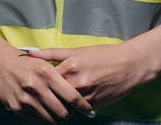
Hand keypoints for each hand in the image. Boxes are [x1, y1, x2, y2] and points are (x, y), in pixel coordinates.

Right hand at [0, 47, 93, 122]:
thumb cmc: (23, 62)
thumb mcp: (44, 62)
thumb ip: (61, 76)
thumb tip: (78, 94)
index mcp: (46, 72)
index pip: (72, 96)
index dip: (83, 106)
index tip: (88, 110)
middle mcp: (36, 86)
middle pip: (63, 112)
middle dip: (70, 114)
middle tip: (70, 111)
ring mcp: (26, 98)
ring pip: (51, 119)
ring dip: (57, 118)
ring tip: (57, 112)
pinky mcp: (17, 106)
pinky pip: (37, 120)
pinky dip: (43, 118)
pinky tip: (44, 110)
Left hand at [28, 43, 157, 109]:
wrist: (131, 65)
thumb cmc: (104, 55)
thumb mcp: (77, 50)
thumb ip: (51, 54)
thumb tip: (30, 53)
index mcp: (70, 67)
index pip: (46, 78)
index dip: (38, 81)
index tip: (34, 81)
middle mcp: (78, 83)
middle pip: (54, 94)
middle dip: (47, 95)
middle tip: (40, 93)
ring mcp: (87, 96)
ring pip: (65, 105)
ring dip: (60, 103)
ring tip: (55, 99)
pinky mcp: (96, 105)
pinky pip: (78, 110)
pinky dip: (73, 107)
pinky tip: (71, 102)